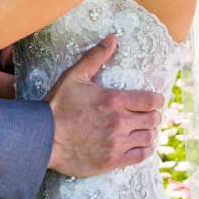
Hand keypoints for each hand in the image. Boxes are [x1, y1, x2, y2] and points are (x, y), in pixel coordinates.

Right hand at [46, 37, 161, 177]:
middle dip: (152, 116)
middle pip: (153, 119)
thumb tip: (112, 38)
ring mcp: (117, 143)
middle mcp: (119, 122)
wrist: (42, 138)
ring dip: (148, 132)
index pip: (152, 100)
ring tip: (141, 130)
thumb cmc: (57, 106)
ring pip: (149, 137)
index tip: (152, 102)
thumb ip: (96, 57)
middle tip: (145, 116)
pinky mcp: (112, 160)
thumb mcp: (74, 76)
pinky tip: (139, 145)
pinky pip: (142, 156)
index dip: (156, 100)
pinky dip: (145, 150)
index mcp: (113, 100)